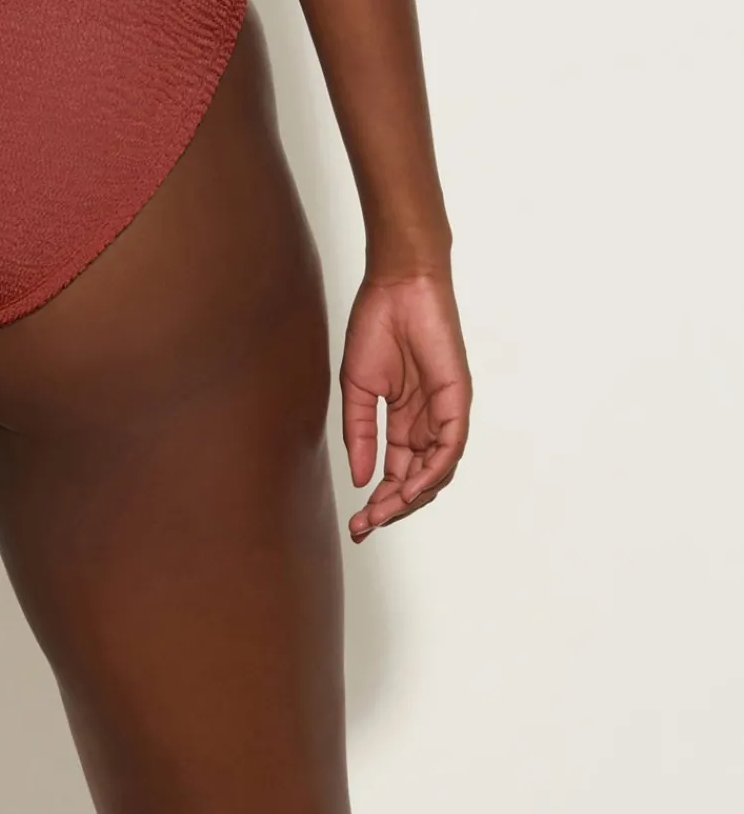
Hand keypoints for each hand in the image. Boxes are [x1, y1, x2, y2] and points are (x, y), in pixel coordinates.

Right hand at [340, 267, 470, 542]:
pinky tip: (409, 488)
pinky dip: (432, 471)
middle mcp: (428, 421)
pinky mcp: (456, 399)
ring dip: (411, 497)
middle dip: (392, 507)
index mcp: (404, 419)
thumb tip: (361, 478)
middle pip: (417, 479)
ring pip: (436, 470)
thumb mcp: (358, 389)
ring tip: (382, 512)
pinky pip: (450, 446)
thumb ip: (361, 434)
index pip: (396, 471)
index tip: (357, 523)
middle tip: (365, 526)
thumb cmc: (376, 325)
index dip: (378, 500)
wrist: (396, 286)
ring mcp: (444, 412)